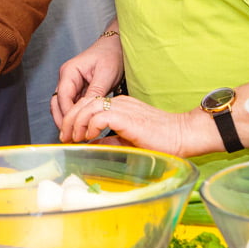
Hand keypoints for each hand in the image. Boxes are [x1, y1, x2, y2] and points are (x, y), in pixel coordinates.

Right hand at [50, 30, 123, 128]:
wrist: (117, 46)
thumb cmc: (111, 55)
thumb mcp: (105, 74)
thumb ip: (95, 92)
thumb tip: (87, 110)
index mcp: (69, 71)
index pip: (63, 98)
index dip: (67, 115)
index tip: (74, 130)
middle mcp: (67, 78)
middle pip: (57, 104)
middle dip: (63, 121)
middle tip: (70, 138)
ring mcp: (71, 84)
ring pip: (63, 106)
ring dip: (68, 120)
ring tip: (75, 137)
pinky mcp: (78, 89)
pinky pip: (72, 105)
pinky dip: (75, 116)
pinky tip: (81, 127)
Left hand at [58, 93, 206, 155]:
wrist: (183, 135)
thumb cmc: (162, 140)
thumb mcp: (127, 140)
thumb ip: (108, 141)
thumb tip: (90, 145)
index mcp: (120, 105)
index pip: (89, 104)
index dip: (75, 118)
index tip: (70, 135)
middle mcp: (119, 102)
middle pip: (84, 102)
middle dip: (70, 119)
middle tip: (64, 137)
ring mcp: (123, 107)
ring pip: (88, 106)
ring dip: (76, 123)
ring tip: (73, 138)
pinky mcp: (126, 116)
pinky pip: (99, 116)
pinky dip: (90, 126)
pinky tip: (89, 137)